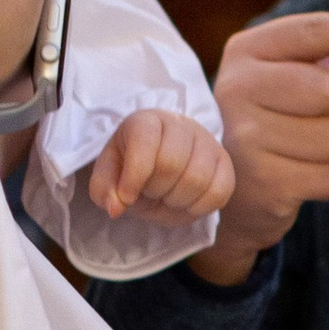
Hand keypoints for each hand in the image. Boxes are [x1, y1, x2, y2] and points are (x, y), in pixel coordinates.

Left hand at [88, 107, 237, 224]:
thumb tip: (116, 207)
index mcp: (145, 121)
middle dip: (156, 190)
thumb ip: (104, 190)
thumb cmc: (132, 169)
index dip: (134, 177)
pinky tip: (187, 203)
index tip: (126, 198)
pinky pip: (220, 191)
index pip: (144, 144)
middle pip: (171, 164)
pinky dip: (200, 207)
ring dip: (177, 201)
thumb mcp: (108, 177)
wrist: (161, 166)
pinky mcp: (224, 162)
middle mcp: (180, 124)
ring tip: (167, 197)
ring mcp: (207, 141)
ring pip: (198, 179)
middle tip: (150, 192)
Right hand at [187, 10, 328, 285]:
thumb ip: (311, 54)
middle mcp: (236, 89)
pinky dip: (323, 181)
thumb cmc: (263, 125)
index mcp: (244, 52)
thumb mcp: (273, 78)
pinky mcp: (265, 183)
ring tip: (291, 153)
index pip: (311, 32)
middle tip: (296, 123)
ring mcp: (247, 138)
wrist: (220, 196)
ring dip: (327, 150)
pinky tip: (292, 180)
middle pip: (328, 88)